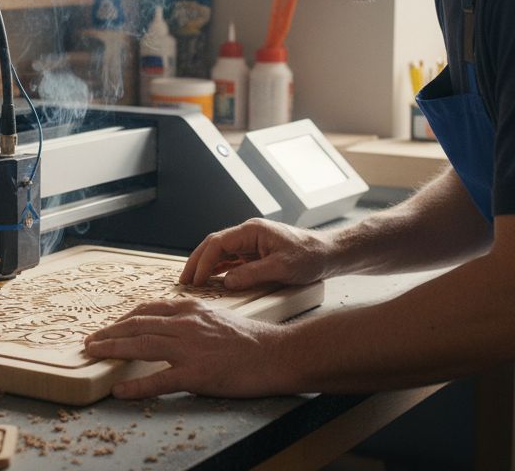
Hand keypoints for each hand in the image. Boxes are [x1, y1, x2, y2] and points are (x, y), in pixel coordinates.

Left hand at [83, 298, 289, 398]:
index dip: (125, 317)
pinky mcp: (196, 374)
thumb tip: (176, 325)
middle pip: (138, 324)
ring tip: (93, 354)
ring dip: (112, 349)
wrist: (277, 353)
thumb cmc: (254, 339)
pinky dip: (135, 386)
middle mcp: (187, 324)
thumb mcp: (220, 317)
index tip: (111, 325)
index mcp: (192, 309)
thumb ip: (195, 319)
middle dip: (110, 332)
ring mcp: (190, 349)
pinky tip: (120, 390)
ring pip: (141, 345)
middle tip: (90, 340)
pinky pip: (158, 380)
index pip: (149, 309)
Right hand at [180, 217, 330, 289]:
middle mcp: (249, 234)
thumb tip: (228, 282)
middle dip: (197, 262)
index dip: (203, 261)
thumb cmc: (310, 256)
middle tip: (185, 280)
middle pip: (214, 245)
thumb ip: (252, 274)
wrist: (329, 254)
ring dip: (206, 266)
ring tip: (193, 282)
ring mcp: (252, 244)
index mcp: (253, 231)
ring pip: (220, 253)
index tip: (195, 279)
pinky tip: (212, 281)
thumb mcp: (281, 268)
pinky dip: (219, 270)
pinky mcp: (256, 254)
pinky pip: (231, 260)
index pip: (218, 242)